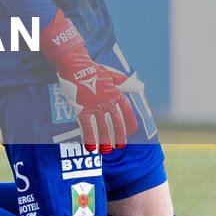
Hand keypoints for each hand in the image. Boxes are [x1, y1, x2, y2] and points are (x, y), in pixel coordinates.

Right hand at [41, 8, 138, 151]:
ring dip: (104, 141)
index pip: (127, 113)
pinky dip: (89, 138)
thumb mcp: (113, 74)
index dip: (129, 125)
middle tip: (118, 147)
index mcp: (116, 95)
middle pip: (115, 124)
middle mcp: (107, 102)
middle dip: (117, 137)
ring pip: (101, 128)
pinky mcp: (81, 108)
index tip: (130, 134)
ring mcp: (94, 106)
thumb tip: (139, 86)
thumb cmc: (94, 69)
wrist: (76, 65)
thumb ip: (125, 83)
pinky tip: (90, 147)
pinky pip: (86, 126)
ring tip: (105, 151)